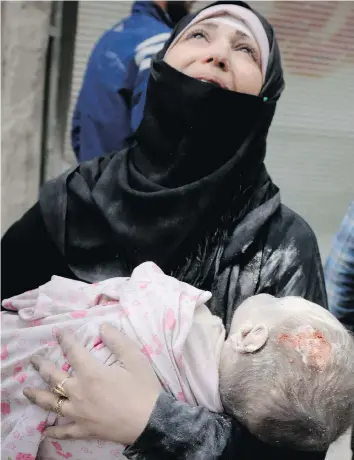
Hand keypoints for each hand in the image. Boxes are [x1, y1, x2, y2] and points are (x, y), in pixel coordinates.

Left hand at [23, 324, 160, 444]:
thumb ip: (118, 340)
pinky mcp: (84, 429)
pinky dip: (54, 430)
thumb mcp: (135, 358)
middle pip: (55, 377)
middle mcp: (79, 392)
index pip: (73, 352)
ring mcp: (79, 412)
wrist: (151, 421)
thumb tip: (103, 326)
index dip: (65, 340)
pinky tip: (45, 429)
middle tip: (34, 360)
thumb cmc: (143, 388)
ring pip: (52, 403)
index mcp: (91, 373)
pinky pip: (64, 430)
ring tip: (27, 391)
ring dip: (38, 395)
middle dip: (43, 366)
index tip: (58, 332)